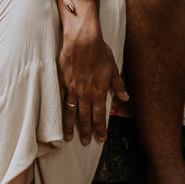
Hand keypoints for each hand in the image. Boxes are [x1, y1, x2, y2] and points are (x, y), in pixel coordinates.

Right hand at [58, 24, 127, 143]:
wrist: (82, 40)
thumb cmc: (100, 52)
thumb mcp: (113, 69)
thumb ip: (118, 86)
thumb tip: (126, 98)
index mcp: (98, 92)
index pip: (99, 116)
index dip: (100, 129)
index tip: (101, 139)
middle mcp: (84, 94)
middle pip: (85, 117)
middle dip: (86, 131)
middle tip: (85, 143)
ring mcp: (72, 89)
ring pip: (70, 112)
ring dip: (69, 126)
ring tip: (68, 138)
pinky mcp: (62, 82)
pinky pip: (60, 99)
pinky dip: (60, 110)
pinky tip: (58, 117)